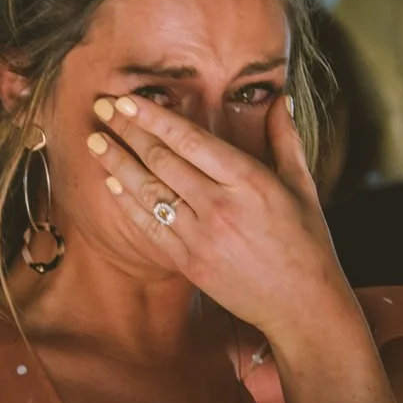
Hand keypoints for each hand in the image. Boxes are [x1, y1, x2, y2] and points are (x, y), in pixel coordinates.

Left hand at [87, 93, 350, 343]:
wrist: (300, 304)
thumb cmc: (306, 243)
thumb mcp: (303, 186)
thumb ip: (285, 139)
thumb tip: (280, 98)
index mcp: (249, 181)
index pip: (191, 140)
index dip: (154, 118)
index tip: (129, 100)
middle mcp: (220, 206)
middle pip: (162, 161)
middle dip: (129, 131)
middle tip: (104, 107)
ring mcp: (201, 237)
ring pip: (149, 192)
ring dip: (118, 163)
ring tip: (95, 140)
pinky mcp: (189, 263)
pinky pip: (150, 228)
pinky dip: (128, 204)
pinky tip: (111, 183)